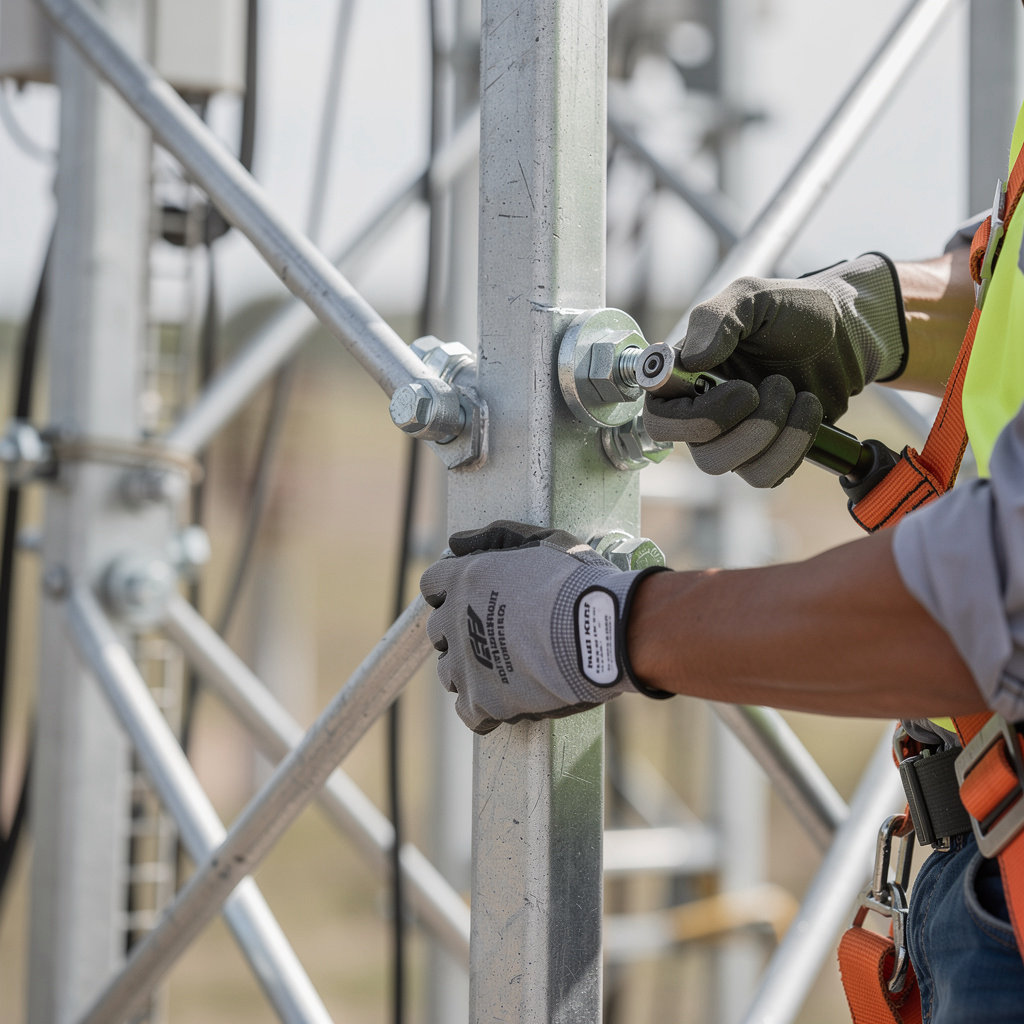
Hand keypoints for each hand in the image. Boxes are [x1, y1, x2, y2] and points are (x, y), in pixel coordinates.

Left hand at [419, 520, 668, 733]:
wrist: (598, 633)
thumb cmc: (575, 584)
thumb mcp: (541, 542)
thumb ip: (496, 537)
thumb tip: (457, 542)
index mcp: (464, 580)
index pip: (433, 585)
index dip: (452, 591)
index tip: (474, 598)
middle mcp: (455, 621)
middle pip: (439, 630)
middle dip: (461, 630)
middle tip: (496, 633)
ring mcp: (465, 664)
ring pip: (449, 671)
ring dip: (469, 669)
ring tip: (505, 668)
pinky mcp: (483, 701)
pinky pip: (469, 712)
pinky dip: (485, 708)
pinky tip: (510, 699)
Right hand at [644, 253, 906, 486]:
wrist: (846, 331)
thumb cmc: (791, 310)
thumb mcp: (751, 297)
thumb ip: (715, 319)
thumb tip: (691, 360)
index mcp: (684, 378)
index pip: (659, 418)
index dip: (688, 416)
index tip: (735, 384)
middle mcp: (700, 413)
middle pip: (699, 452)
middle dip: (744, 425)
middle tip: (774, 385)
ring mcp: (732, 438)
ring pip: (733, 466)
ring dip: (773, 430)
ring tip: (796, 392)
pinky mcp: (765, 454)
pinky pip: (766, 475)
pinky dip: (795, 444)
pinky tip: (808, 410)